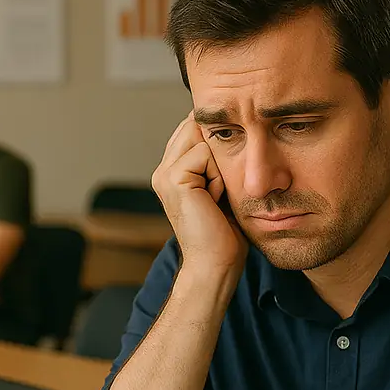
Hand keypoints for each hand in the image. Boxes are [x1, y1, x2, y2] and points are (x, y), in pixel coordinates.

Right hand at [151, 113, 246, 277]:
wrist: (216, 263)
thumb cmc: (225, 232)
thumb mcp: (221, 186)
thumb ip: (215, 160)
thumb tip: (226, 128)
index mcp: (172, 171)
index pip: (194, 128)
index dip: (216, 144)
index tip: (222, 179)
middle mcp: (162, 170)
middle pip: (195, 126)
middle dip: (217, 152)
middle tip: (217, 191)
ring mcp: (163, 174)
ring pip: (199, 136)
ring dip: (217, 165)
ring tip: (215, 195)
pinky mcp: (172, 178)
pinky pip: (204, 154)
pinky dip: (217, 176)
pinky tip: (212, 200)